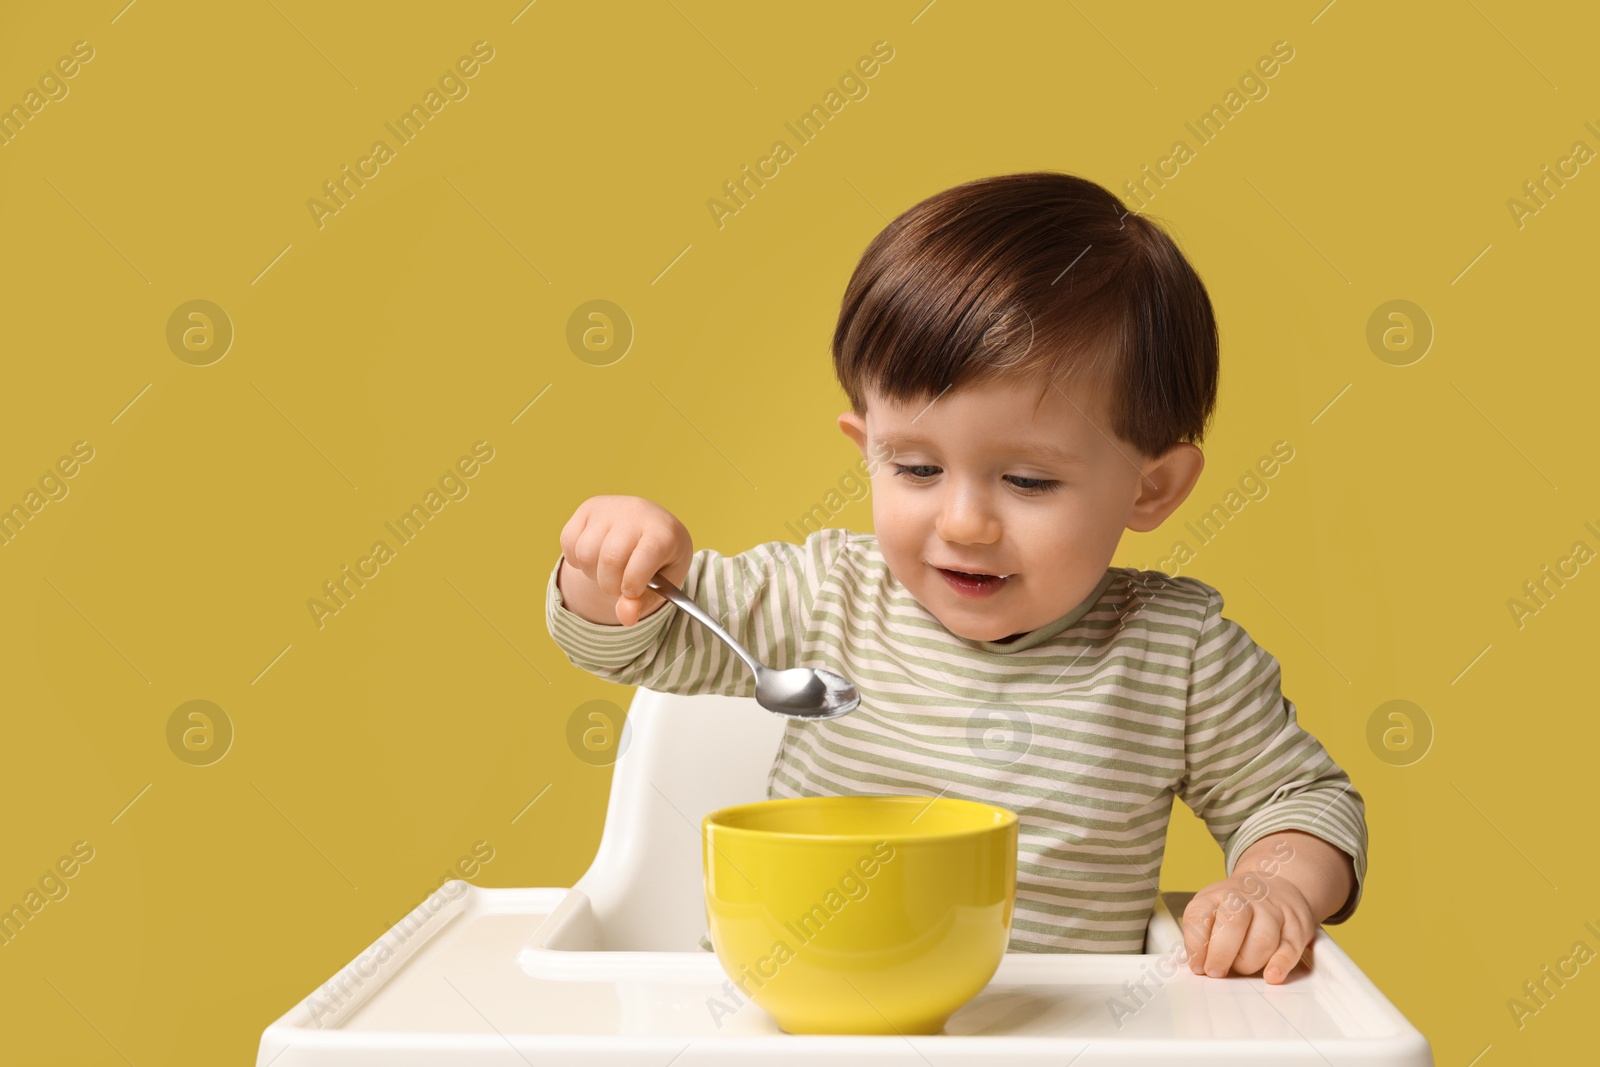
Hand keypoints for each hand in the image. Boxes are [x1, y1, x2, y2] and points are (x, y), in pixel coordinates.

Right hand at [559, 495, 692, 625]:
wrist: (652, 526)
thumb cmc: (661, 560)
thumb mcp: (662, 584)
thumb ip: (643, 603)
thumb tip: (625, 617)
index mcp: (664, 531)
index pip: (646, 555)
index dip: (634, 581)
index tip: (632, 591)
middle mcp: (636, 513)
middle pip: (610, 559)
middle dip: (610, 585)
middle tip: (619, 586)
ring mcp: (610, 508)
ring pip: (585, 553)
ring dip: (592, 573)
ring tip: (608, 570)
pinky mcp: (588, 508)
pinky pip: (568, 542)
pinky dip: (576, 560)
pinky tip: (595, 557)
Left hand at [1182, 868, 1315, 984]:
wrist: (1276, 882)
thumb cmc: (1239, 906)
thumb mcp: (1212, 909)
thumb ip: (1201, 935)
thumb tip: (1196, 964)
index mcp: (1216, 896)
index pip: (1199, 916)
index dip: (1196, 946)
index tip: (1197, 966)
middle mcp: (1244, 899)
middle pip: (1232, 923)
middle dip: (1221, 954)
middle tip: (1216, 971)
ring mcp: (1272, 911)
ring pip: (1262, 939)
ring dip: (1248, 963)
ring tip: (1242, 967)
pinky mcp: (1296, 927)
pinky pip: (1290, 948)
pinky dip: (1280, 964)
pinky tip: (1271, 975)